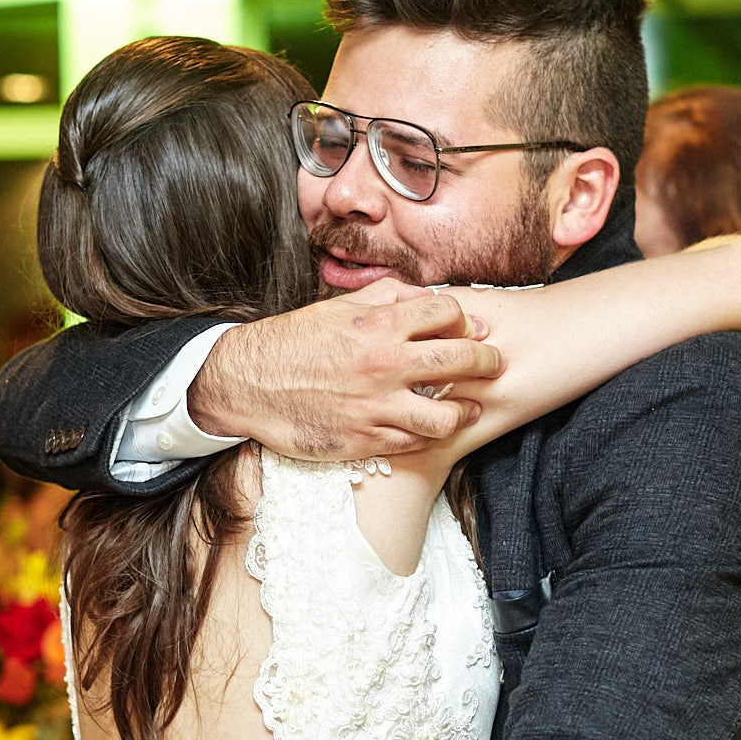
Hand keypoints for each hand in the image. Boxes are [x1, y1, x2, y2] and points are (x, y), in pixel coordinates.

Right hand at [187, 281, 500, 458]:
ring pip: (445, 416)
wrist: (247, 385)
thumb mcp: (336, 307)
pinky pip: (414, 443)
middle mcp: (383, 366)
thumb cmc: (292, 343)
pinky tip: (433, 427)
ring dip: (464, 409)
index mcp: (377, 326)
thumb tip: (426, 296)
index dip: (463, 319)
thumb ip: (385, 297)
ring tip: (469, 406)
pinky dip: (429, 435)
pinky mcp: (364, 441)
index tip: (468, 328)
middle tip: (493, 363)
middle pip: (460, 361)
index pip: (446, 313)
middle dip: (486, 360)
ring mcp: (375, 408)